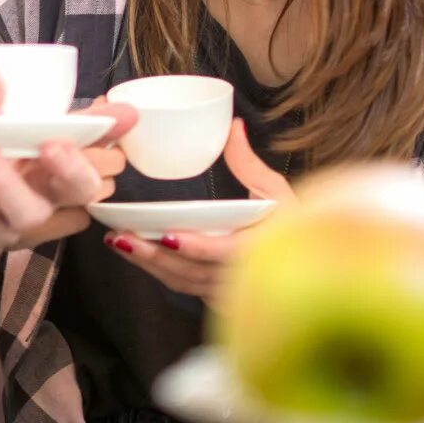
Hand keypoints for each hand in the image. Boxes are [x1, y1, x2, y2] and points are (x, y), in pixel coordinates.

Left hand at [0, 100, 136, 255]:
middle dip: (8, 183)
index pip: (81, 190)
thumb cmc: (19, 174)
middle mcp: (28, 216)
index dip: (72, 171)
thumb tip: (132, 111)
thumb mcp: (51, 150)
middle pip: (30, 213)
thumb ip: (87, 129)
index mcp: (58, 193)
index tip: (53, 143)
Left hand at [103, 119, 293, 299]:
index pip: (226, 254)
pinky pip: (183, 287)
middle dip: (155, 257)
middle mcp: (243, 277)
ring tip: (119, 241)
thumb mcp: (276, 191)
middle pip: (193, 272)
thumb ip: (249, 162)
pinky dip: (158, 271)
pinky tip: (134, 253)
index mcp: (262, 249)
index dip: (197, 248)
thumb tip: (233, 126)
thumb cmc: (293, 225)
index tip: (168, 236)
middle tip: (123, 237)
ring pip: (182, 282)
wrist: (304, 264)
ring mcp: (228, 292)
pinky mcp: (216, 296)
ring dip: (149, 264)